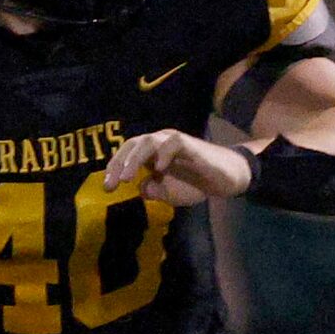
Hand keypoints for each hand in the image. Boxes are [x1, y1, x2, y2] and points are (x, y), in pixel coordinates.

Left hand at [104, 131, 250, 206]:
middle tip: (112, 184)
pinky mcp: (190, 144)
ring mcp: (174, 141)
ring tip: (127, 178)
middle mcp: (160, 142)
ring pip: (149, 140)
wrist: (226, 180)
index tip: (107, 188)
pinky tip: (158, 169)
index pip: (127, 154)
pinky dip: (163, 153)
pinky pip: (173, 142)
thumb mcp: (170, 193)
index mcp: (151, 153)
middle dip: (119, 163)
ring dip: (135, 159)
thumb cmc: (197, 184)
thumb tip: (140, 188)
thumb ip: (154, 191)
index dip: (114, 168)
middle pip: (133, 144)